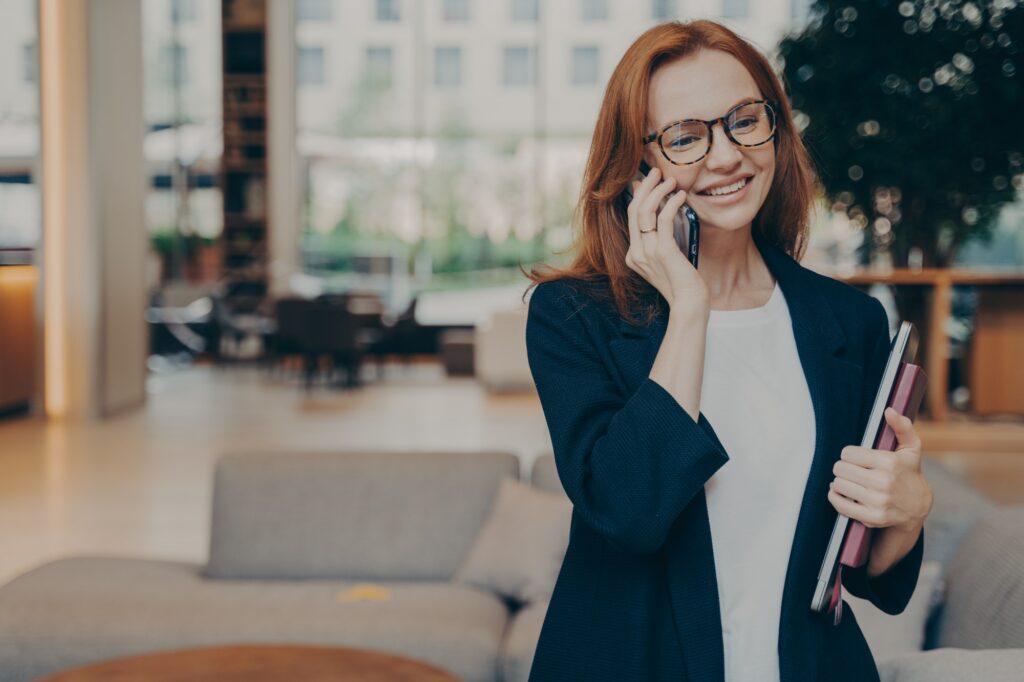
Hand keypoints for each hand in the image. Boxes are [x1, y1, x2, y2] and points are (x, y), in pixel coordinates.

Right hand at [625, 166, 707, 310]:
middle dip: (646, 187)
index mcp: (633, 255)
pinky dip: (672, 203)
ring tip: (672, 181)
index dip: (639, 195)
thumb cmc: (683, 283)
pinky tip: (681, 196)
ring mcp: (647, 253)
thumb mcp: (667, 259)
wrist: (689, 303)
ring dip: (658, 191)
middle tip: (658, 172)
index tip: (649, 181)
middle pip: (634, 210)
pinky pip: (663, 219)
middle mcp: (636, 253)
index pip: (631, 217)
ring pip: (645, 211)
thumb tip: (665, 213)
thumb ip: (662, 240)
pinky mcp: (662, 251)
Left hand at [828, 407, 932, 532]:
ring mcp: (877, 501)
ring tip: (850, 481)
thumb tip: (888, 410)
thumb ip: (902, 427)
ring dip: (840, 482)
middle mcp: (883, 482)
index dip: (849, 455)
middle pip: (840, 468)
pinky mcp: (871, 517)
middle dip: (843, 468)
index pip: (847, 453)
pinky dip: (835, 496)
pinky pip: (839, 503)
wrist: (918, 508)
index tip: (857, 458)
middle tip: (851, 470)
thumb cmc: (910, 473)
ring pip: (838, 484)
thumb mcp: (911, 448)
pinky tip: (842, 493)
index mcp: (889, 462)